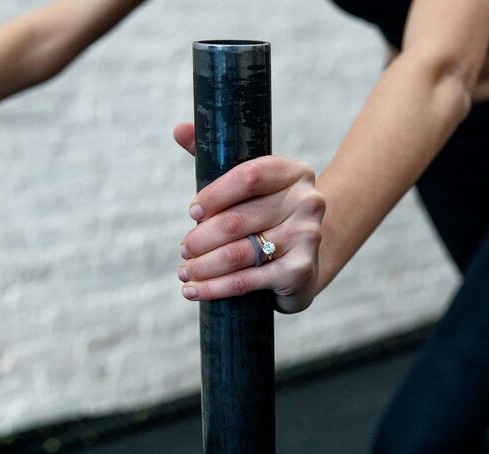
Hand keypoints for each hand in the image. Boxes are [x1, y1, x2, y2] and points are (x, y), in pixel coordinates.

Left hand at [173, 123, 325, 313]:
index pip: (248, 176)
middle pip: (237, 220)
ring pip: (238, 253)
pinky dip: (214, 288)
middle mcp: (308, 201)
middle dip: (201, 238)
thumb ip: (215, 155)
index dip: (213, 194)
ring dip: (203, 265)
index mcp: (294, 172)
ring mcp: (308, 237)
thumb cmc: (267, 217)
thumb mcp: (247, 186)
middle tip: (184, 248)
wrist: (305, 262)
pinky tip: (193, 290)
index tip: (191, 212)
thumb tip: (179, 129)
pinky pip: (246, 280)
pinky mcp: (301, 270)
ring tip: (184, 271)